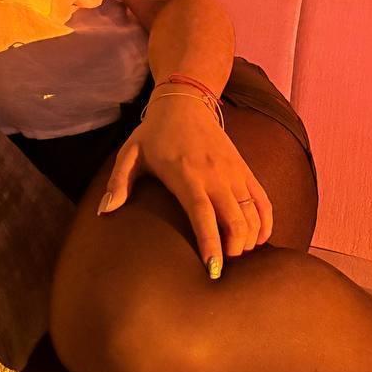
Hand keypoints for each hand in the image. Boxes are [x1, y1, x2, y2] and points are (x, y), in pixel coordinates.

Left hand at [96, 92, 273, 279]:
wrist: (185, 102)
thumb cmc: (155, 132)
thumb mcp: (131, 153)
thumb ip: (119, 182)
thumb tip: (105, 211)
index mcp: (186, 175)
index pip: (203, 214)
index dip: (210, 243)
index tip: (213, 269)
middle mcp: (215, 175)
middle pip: (234, 219)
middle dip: (234, 249)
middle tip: (223, 265)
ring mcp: (234, 172)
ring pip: (252, 213)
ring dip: (249, 239)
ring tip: (236, 254)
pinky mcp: (246, 169)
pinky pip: (264, 200)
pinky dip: (265, 222)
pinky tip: (259, 239)